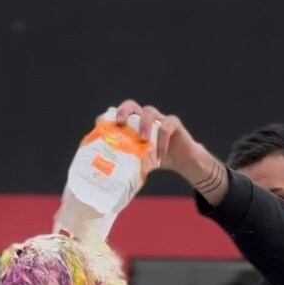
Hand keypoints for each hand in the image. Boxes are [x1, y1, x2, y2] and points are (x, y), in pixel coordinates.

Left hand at [110, 100, 225, 201]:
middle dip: (123, 111)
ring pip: (149, 111)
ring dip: (144, 124)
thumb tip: (110, 179)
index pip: (118, 114)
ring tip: (143, 140)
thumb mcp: (140, 161)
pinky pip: (167, 126)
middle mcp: (145, 119)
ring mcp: (159, 119)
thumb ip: (128, 163)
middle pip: (131, 105)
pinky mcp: (174, 125)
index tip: (100, 124)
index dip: (109, 116)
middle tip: (120, 124)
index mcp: (133, 125)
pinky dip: (162, 141)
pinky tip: (160, 156)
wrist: (183, 161)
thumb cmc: (157, 159)